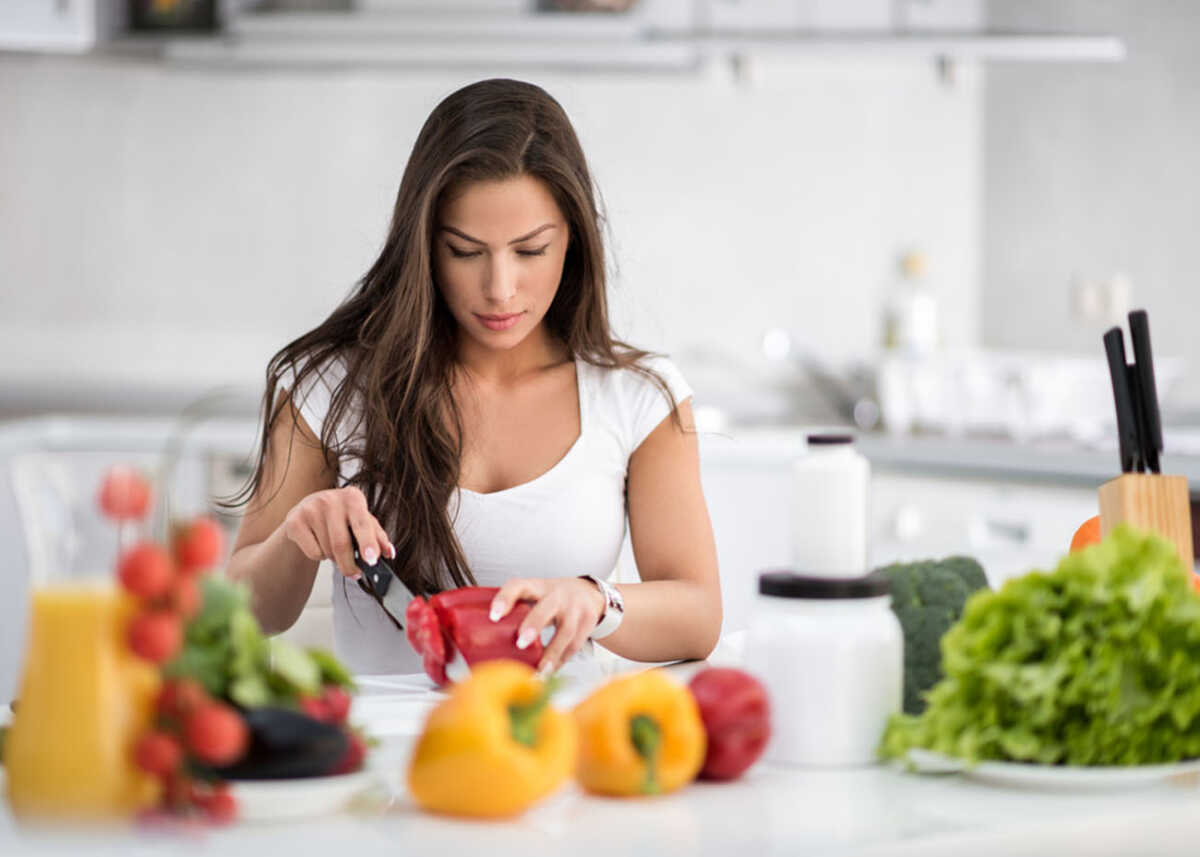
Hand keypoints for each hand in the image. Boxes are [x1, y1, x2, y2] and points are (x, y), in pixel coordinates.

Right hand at [282, 486, 394, 579]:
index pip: (362, 524)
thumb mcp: (363, 521)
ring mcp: (310, 509)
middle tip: (355, 574)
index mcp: (353, 497)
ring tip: (332, 544)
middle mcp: (330, 499)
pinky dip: (319, 556)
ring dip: (334, 558)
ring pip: (328, 551)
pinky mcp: (294, 521)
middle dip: (350, 565)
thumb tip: (389, 553)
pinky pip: (313, 553)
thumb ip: (378, 537)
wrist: (308, 509)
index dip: (368, 543)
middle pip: (342, 544)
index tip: (372, 560)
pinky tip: (318, 542)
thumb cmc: (342, 517)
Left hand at [489, 577, 606, 675]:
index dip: (505, 599)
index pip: (518, 586)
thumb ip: (515, 609)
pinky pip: (574, 646)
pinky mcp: (587, 623)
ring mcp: (574, 609)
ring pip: (565, 631)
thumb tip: (480, 638)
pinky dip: (560, 661)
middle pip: (547, 607)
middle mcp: (557, 595)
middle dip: (534, 624)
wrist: (589, 593)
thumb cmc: (551, 597)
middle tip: (520, 643)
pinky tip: (549, 672)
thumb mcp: (534, 594)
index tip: (493, 616)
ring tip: (539, 670)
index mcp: (537, 586)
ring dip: (551, 652)